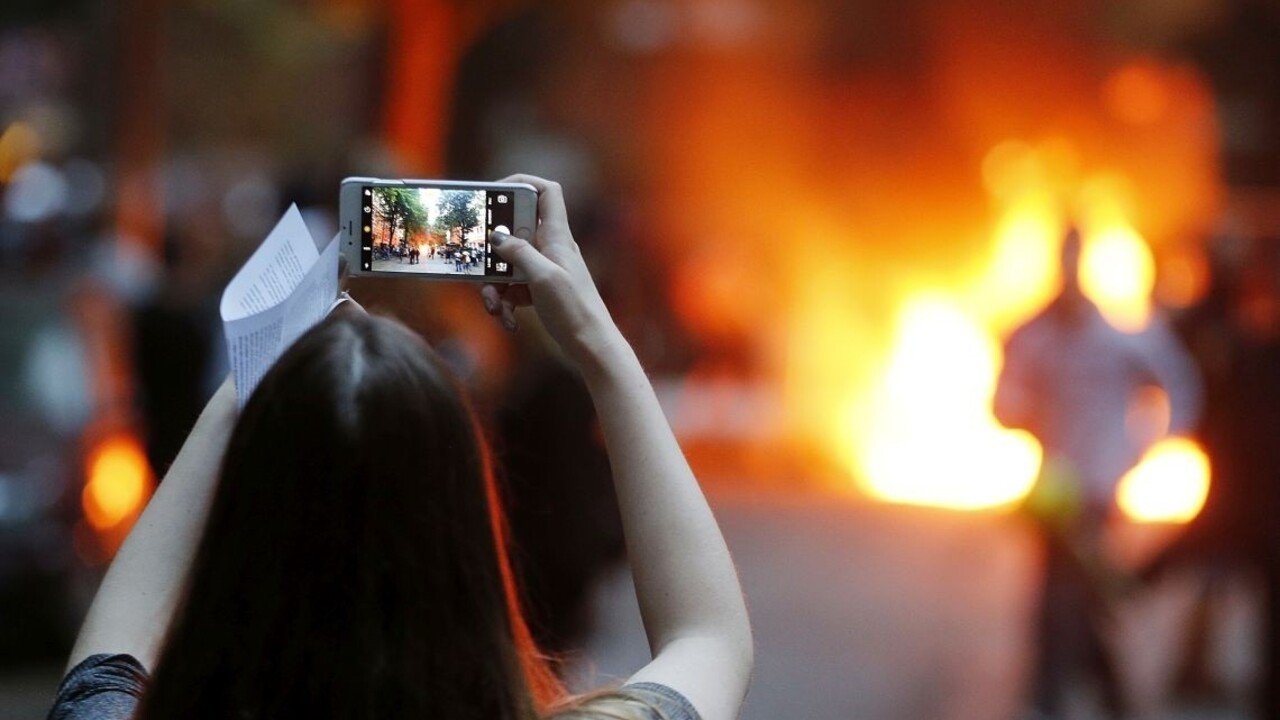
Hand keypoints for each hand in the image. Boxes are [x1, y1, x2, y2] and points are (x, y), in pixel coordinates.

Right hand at [479, 174, 619, 367]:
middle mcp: (550, 248)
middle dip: (493, 254)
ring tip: (495, 308)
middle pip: (513, 234)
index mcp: (556, 236)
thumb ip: (519, 252)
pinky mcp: (539, 290)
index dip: (523, 184)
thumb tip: (497, 236)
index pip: (547, 192)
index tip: (496, 193)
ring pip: (508, 265)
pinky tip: (508, 320)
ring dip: (495, 286)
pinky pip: (513, 287)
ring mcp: (544, 269)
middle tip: (480, 269)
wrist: (592, 346)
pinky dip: (506, 302)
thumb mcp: (543, 278)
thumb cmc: (575, 310)